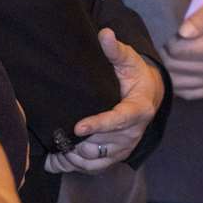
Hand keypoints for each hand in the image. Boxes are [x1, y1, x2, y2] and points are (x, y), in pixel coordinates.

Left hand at [45, 29, 162, 174]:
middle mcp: (133, 133)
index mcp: (138, 109)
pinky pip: (93, 168)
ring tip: (54, 147)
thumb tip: (105, 33)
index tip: (78, 127)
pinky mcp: (115, 156)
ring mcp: (124, 148)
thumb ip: (115, 50)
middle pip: (103, 144)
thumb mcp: (128, 60)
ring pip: (96, 159)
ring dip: (74, 156)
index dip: (98, 125)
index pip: (118, 120)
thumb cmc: (134, 75)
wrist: (147, 96)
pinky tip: (54, 161)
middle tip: (56, 136)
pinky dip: (72, 167)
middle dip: (79, 144)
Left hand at [161, 0, 202, 99]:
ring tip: (168, 51)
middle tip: (163, 39)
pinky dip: (177, 83)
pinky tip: (175, 68)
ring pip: (177, 83)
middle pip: (174, 67)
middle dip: (164, 52)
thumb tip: (183, 32)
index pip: (176, 51)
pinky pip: (188, 93)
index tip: (166, 29)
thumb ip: (200, 17)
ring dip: (168, 68)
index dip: (166, 39)